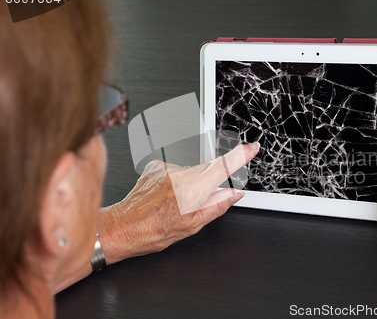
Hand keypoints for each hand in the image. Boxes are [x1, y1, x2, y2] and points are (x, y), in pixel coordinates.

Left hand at [97, 142, 259, 263]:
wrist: (122, 227)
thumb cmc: (153, 231)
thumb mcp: (192, 226)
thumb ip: (217, 206)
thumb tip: (234, 195)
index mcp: (192, 191)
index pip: (223, 167)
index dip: (241, 155)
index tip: (251, 148)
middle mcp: (180, 174)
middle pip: (206, 171)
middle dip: (206, 184)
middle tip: (193, 204)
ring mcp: (166, 168)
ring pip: (190, 172)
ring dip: (189, 185)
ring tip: (173, 204)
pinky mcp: (156, 165)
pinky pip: (175, 170)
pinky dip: (175, 181)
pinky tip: (164, 195)